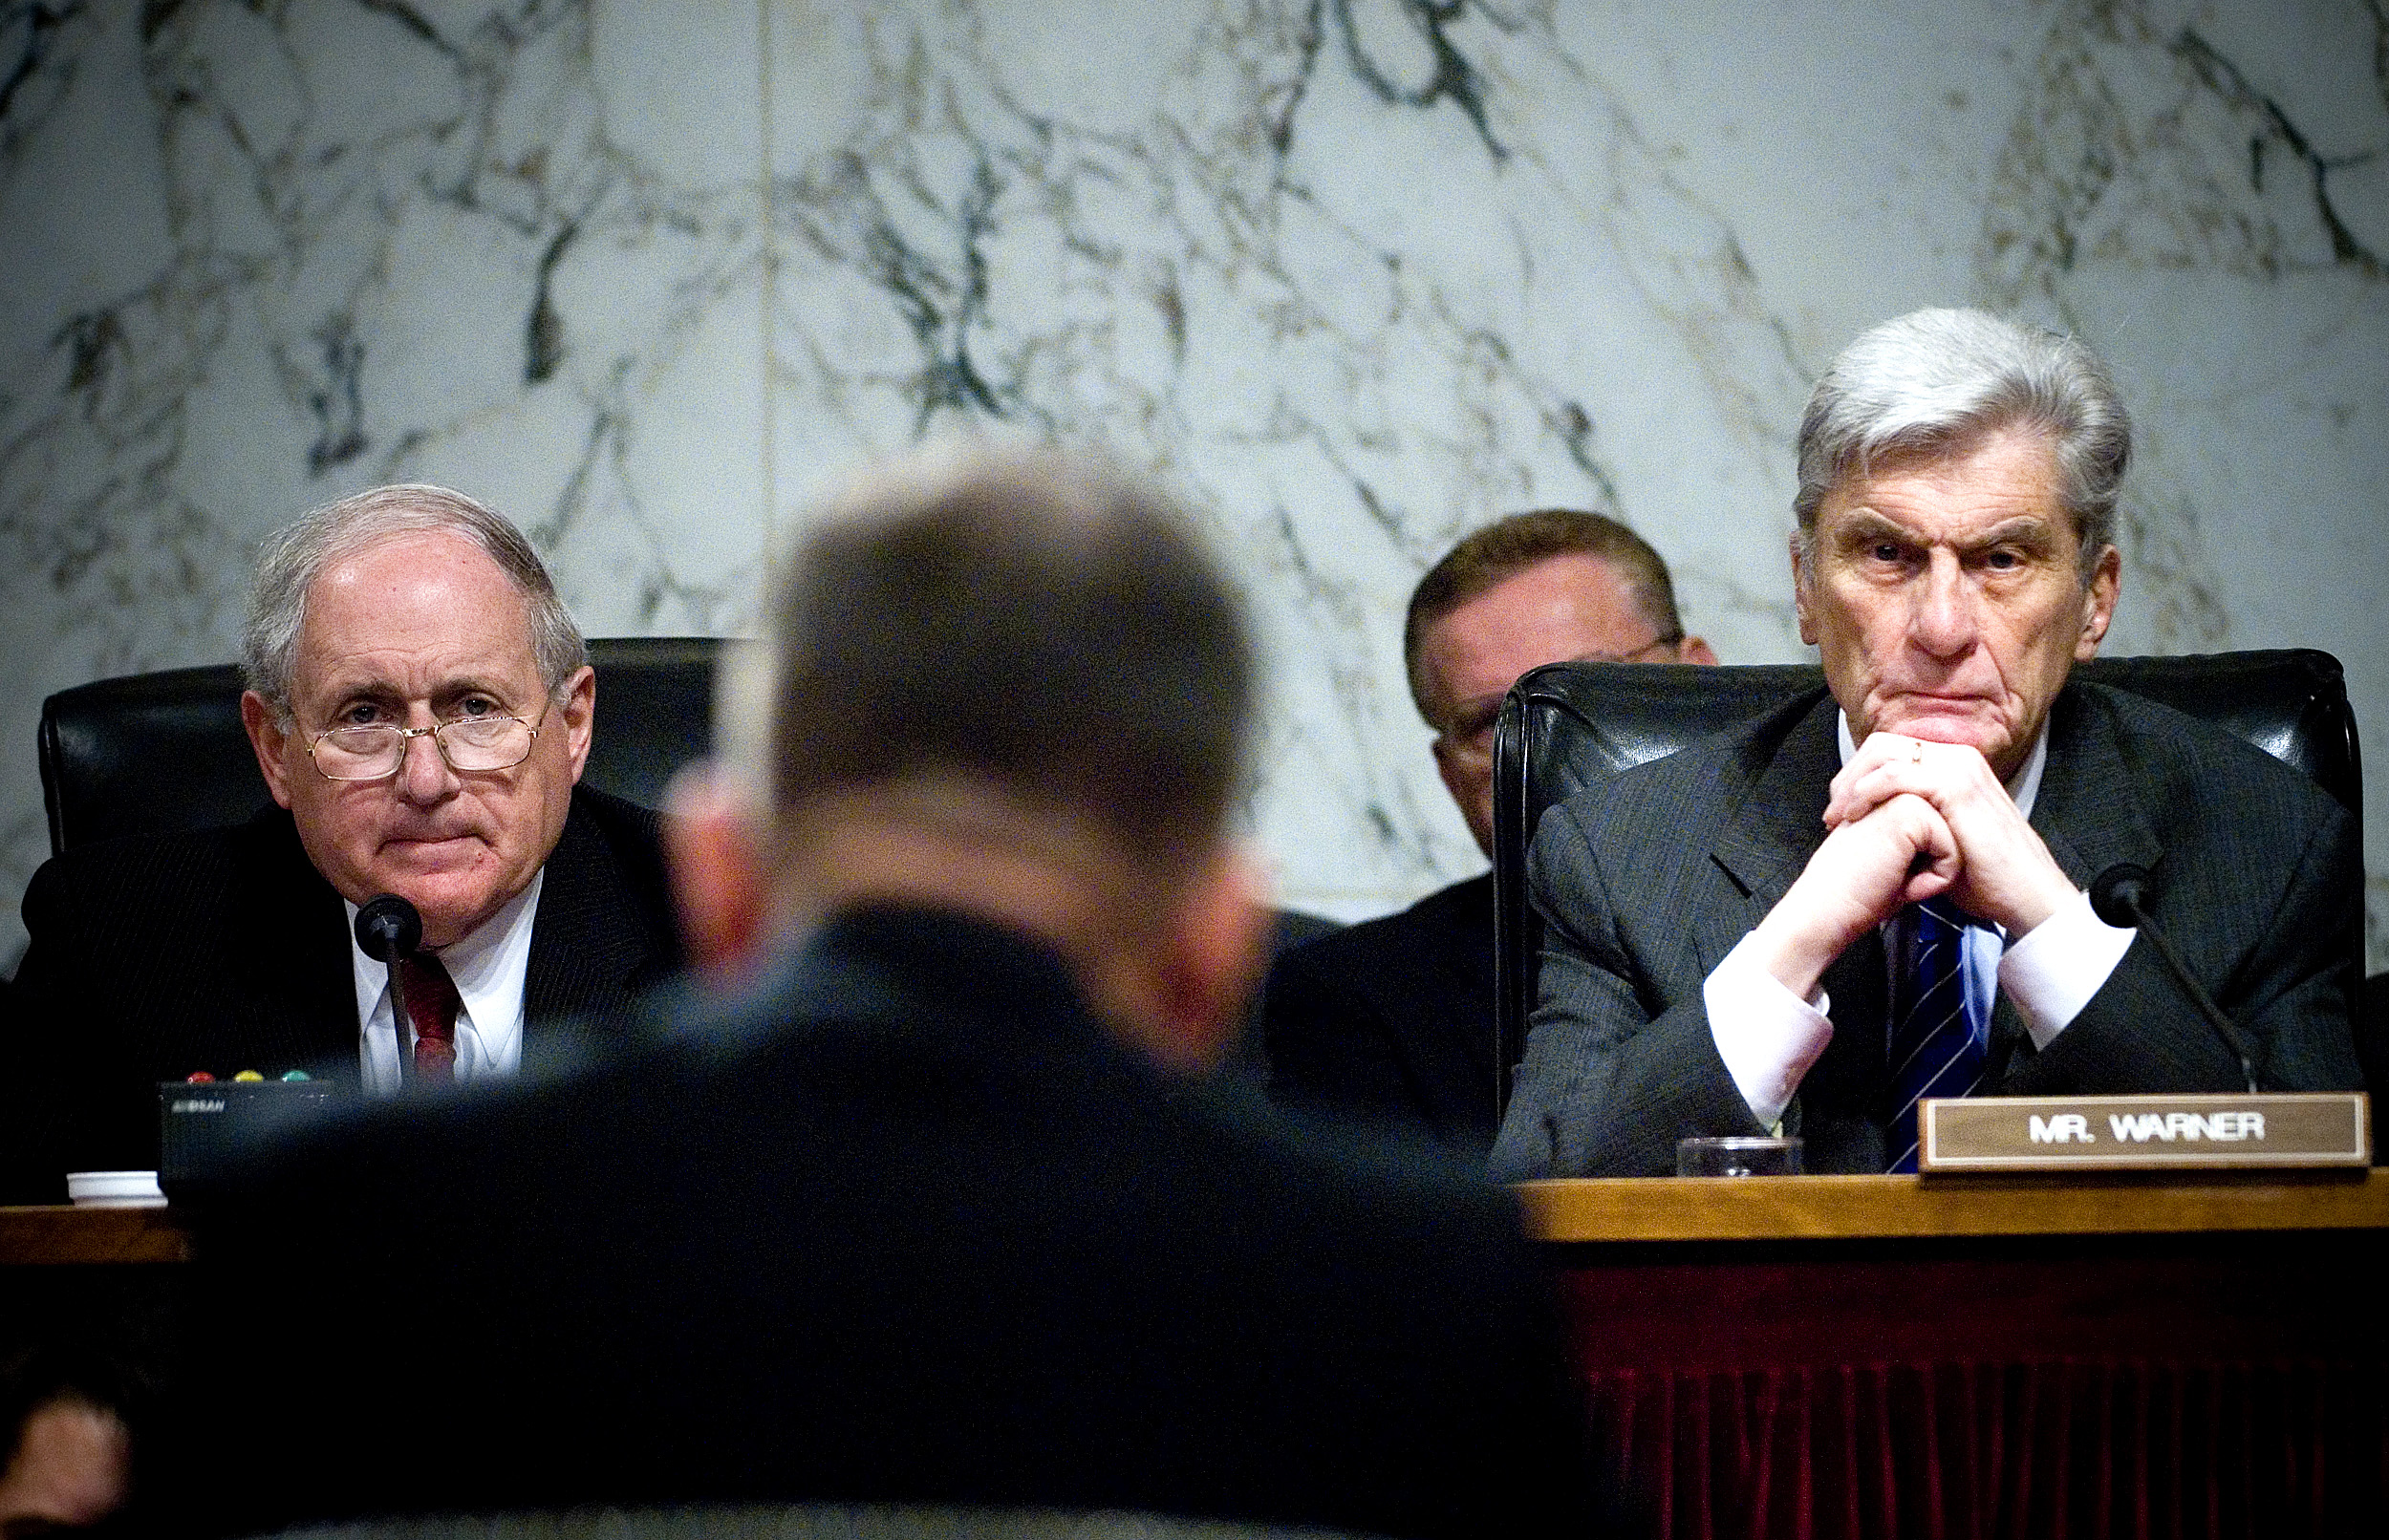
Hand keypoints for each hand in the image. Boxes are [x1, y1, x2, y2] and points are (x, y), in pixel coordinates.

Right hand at [1746, 790, 1957, 999]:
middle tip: (1886, 877)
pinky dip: (1932, 879)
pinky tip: (1898, 881)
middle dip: (1928, 867)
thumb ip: (1916, 838)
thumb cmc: (1854, 892)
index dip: (1920, 865)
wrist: (1826, 909)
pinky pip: (1951, 852)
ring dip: (1930, 873)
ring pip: (1954, 841)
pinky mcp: (1911, 813)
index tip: (1882, 873)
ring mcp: (1901, 796)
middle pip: (1950, 833)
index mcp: (1886, 798)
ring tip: (1892, 878)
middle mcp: (1893, 790)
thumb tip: (1953, 841)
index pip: (1938, 830)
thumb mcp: (1891, 856)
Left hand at [1825, 732, 2077, 934]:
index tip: (1839, 809)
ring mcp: (1959, 767)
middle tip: (1832, 813)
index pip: (1891, 750)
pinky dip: (1867, 793)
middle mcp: (1957, 756)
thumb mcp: (1939, 838)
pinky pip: (1896, 777)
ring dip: (1852, 785)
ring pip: (1885, 755)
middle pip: (1883, 746)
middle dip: (1849, 776)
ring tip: (1837, 818)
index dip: (1858, 775)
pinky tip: (1855, 816)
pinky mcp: (1956, 786)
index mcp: (1953, 764)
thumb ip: (1913, 817)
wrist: (2025, 896)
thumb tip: (1878, 820)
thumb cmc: (1984, 875)